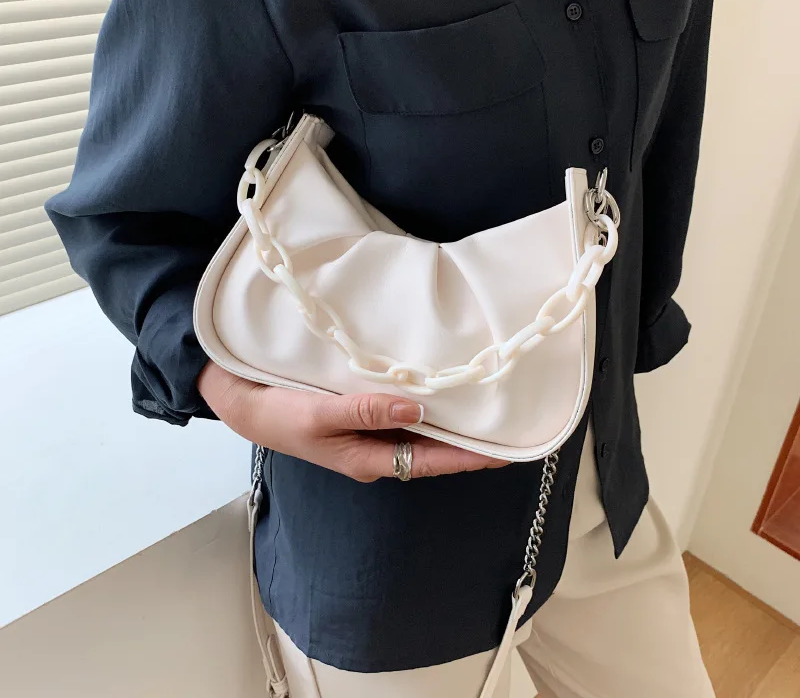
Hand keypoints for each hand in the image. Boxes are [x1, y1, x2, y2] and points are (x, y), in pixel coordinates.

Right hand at [198, 361, 507, 481]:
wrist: (244, 403)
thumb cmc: (279, 414)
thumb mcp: (320, 416)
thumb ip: (366, 412)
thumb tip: (416, 410)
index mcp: (368, 460)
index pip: (429, 461)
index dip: (467, 458)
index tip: (504, 452)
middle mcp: (375, 451)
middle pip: (430, 450)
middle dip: (467, 444)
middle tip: (507, 430)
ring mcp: (368, 434)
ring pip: (419, 434)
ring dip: (449, 425)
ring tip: (485, 412)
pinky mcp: (361, 416)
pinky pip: (401, 416)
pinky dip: (425, 408)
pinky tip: (439, 393)